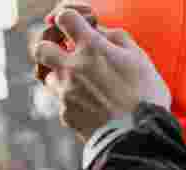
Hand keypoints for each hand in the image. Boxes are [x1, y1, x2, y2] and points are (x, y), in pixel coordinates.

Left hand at [33, 7, 171, 140]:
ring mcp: (65, 93)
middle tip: (67, 54)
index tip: (78, 27)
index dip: (70, 19)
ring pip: (48, 77)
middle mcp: (72, 67)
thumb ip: (114, 38)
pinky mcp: (66, 115)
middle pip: (40, 47)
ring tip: (84, 84)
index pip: (64, 17)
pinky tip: (93, 107)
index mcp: (91, 47)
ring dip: (61, 76)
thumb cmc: (145, 95)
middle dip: (51, 47)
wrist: (139, 137)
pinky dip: (73, 102)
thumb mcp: (138, 57)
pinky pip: (62, 102)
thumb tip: (97, 32)